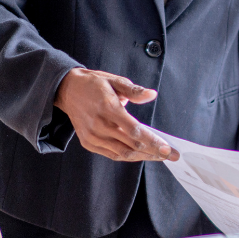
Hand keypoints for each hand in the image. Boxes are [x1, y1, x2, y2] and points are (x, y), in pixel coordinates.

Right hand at [55, 68, 178, 162]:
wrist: (68, 90)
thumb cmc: (94, 84)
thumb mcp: (115, 80)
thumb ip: (135, 91)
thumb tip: (152, 95)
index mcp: (108, 108)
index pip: (135, 131)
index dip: (153, 142)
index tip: (168, 149)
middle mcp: (99, 125)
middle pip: (131, 146)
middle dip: (154, 152)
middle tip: (170, 155)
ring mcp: (92, 136)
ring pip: (122, 154)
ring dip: (143, 157)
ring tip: (159, 156)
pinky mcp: (88, 143)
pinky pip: (112, 154)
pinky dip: (128, 156)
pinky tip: (141, 154)